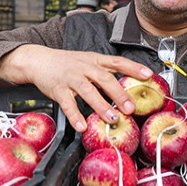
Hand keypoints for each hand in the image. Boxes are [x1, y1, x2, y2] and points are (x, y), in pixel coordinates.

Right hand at [0, 44, 152, 132]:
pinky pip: (67, 104)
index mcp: (95, 60)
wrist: (38, 60)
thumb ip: (105, 72)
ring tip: (111, 119)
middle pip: (104, 78)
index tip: (148, 75)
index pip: (117, 61)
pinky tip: (82, 126)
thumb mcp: (88, 62)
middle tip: (131, 108)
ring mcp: (71, 78)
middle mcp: (84, 67)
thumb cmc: (67, 64)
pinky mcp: (57, 89)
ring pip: (87, 91)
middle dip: (119, 94)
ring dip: (100, 105)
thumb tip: (128, 87)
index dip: (133, 67)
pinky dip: (75, 115)